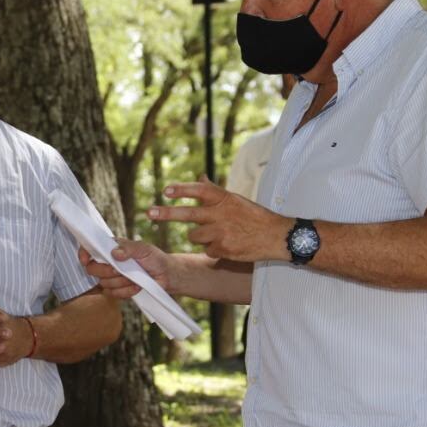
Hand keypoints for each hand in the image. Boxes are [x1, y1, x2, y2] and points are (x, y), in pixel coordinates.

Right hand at [79, 240, 173, 297]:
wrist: (166, 275)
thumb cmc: (155, 258)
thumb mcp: (143, 249)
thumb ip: (129, 248)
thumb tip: (114, 253)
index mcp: (111, 248)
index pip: (89, 249)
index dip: (83, 254)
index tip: (85, 260)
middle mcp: (108, 262)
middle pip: (92, 269)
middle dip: (107, 271)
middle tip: (121, 270)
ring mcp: (112, 277)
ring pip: (104, 283)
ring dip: (121, 282)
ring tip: (135, 277)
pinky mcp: (118, 290)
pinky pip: (113, 294)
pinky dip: (126, 291)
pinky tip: (136, 286)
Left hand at [148, 177, 291, 261]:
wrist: (277, 237)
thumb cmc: (254, 216)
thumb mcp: (235, 199)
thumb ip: (215, 191)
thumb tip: (200, 176)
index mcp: (224, 198)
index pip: (200, 190)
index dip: (182, 190)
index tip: (166, 191)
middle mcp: (221, 214)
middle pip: (188, 213)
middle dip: (166, 213)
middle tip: (150, 213)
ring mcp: (221, 232)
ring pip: (194, 236)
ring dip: (200, 237)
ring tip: (218, 234)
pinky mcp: (223, 249)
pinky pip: (207, 250)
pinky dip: (213, 249)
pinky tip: (228, 245)